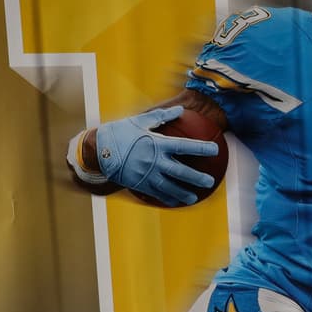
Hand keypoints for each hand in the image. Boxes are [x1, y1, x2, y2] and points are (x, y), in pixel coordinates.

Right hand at [94, 106, 217, 205]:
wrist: (96, 150)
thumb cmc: (120, 132)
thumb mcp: (139, 121)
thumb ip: (162, 116)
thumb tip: (180, 110)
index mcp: (156, 144)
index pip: (184, 146)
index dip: (200, 148)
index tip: (215, 149)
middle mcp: (153, 160)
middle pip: (180, 172)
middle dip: (196, 178)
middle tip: (209, 181)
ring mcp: (146, 174)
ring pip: (169, 187)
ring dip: (183, 193)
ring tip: (194, 197)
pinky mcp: (138, 183)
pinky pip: (156, 193)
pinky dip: (167, 198)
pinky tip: (176, 202)